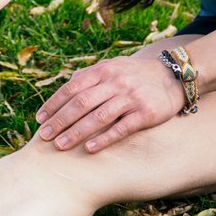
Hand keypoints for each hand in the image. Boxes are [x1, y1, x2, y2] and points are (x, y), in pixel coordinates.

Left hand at [33, 52, 184, 152]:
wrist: (174, 75)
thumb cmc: (136, 74)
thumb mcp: (113, 66)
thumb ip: (91, 75)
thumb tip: (65, 86)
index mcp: (104, 70)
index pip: (72, 88)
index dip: (54, 104)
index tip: (40, 119)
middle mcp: (115, 82)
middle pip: (81, 103)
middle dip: (60, 121)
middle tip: (44, 136)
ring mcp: (131, 98)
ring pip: (98, 117)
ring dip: (76, 132)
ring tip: (60, 146)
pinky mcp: (146, 113)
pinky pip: (121, 128)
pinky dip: (103, 139)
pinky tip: (89, 149)